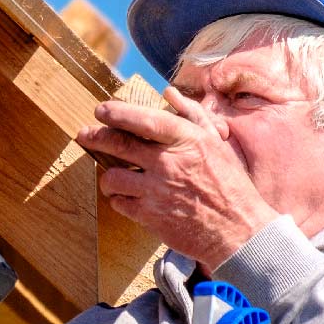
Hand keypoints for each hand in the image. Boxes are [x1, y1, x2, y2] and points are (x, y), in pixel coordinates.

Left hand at [76, 86, 276, 269]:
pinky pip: (119, 203)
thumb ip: (192, 114)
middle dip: (95, 137)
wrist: (238, 230)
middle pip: (118, 144)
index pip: (144, 120)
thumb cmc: (229, 184)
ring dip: (107, 175)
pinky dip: (118, 199)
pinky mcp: (151, 216)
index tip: (101, 111)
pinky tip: (126, 197)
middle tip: (84, 135)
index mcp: (186, 140)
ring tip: (111, 176)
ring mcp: (157, 190)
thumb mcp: (216, 143)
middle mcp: (168, 163)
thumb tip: (168, 93)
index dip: (118, 113)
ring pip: (112, 177)